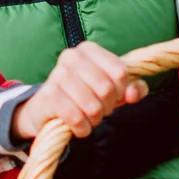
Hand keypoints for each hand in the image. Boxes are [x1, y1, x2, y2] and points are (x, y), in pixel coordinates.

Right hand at [11, 41, 148, 141]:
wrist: (44, 108)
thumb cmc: (82, 95)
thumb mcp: (110, 89)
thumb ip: (131, 89)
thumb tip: (134, 93)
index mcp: (88, 50)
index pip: (120, 72)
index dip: (122, 91)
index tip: (114, 97)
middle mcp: (71, 57)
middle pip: (107, 89)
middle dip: (107, 107)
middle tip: (99, 110)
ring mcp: (57, 75)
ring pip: (93, 106)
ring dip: (94, 120)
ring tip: (88, 118)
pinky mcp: (48, 96)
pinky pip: (76, 118)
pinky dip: (82, 128)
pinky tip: (79, 127)